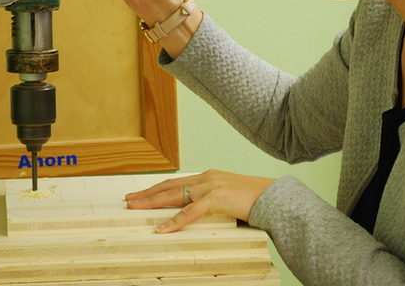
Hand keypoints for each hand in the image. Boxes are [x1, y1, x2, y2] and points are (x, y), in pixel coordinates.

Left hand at [125, 170, 276, 232]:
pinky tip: (162, 228)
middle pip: (169, 185)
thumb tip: (198, 214)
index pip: (176, 182)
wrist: (275, 198)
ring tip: (135, 208)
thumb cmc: (256, 200)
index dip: (156, 189)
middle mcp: (207, 177)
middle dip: (147, 193)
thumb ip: (213, 202)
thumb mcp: (230, 198)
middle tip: (128, 201)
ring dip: (152, 202)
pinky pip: (191, 212)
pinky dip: (174, 221)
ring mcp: (211, 186)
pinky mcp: (218, 198)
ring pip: (174, 194)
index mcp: (209, 176)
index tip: (140, 195)